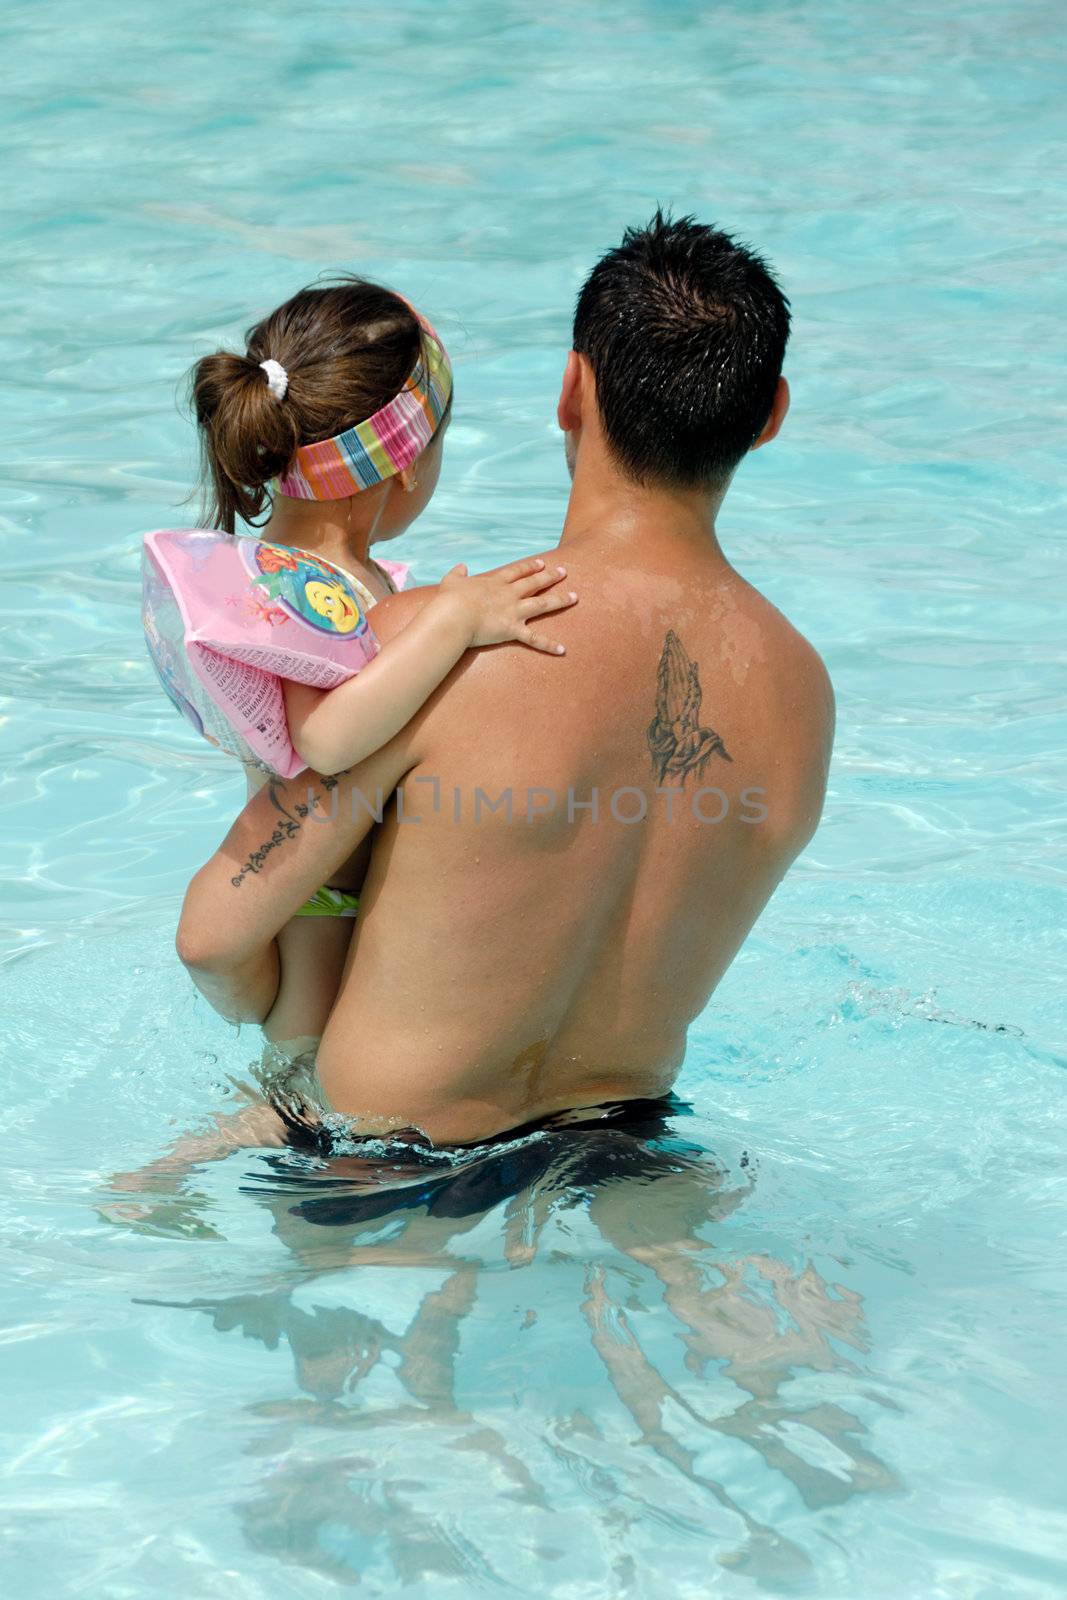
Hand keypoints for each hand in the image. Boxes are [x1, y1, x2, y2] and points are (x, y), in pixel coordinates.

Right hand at [438, 556, 577, 654]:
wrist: (453, 615)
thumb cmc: (449, 600)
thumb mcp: (451, 581)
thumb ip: (457, 573)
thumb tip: (461, 566)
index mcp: (495, 583)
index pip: (517, 571)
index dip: (530, 567)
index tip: (541, 563)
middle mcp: (509, 594)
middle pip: (534, 583)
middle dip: (550, 577)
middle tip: (564, 572)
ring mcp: (513, 611)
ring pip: (542, 604)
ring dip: (560, 600)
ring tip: (575, 597)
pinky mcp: (512, 630)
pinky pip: (534, 639)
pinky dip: (548, 645)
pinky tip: (563, 650)